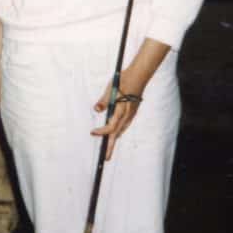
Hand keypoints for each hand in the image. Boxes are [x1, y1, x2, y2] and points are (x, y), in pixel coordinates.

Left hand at [91, 38, 170, 159]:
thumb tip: (97, 110)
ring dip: (115, 139)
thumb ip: (104, 101)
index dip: (102, 132)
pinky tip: (115, 133)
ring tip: (108, 148)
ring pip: (122, 130)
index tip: (93, 133)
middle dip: (111, 146)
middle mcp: (128, 115)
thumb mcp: (111, 89)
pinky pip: (124, 125)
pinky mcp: (132, 112)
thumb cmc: (123, 80)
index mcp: (122, 110)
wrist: (139, 75)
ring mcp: (131, 114)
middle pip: (117, 133)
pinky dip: (119, 131)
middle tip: (105, 158)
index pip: (111, 126)